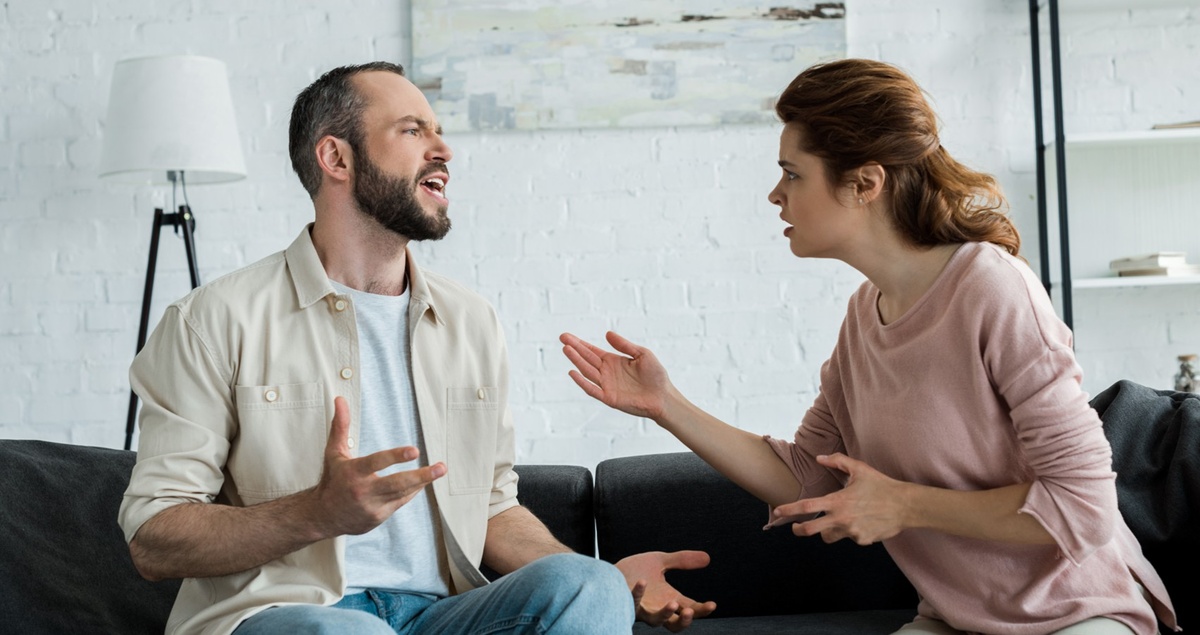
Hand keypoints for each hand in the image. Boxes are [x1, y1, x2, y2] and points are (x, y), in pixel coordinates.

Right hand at [310, 396, 446, 536]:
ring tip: (440, 470)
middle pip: (396, 483)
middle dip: (421, 476)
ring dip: (423, 481)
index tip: (415, 450)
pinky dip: (412, 491)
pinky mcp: (378, 517)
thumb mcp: (334, 452)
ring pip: (402, 494)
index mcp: (352, 473)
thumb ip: (341, 426)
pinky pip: (400, 502)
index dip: (395, 456)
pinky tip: (423, 481)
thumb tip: (341, 399)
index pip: (376, 462)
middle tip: (440, 467)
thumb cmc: (332, 480)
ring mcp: (372, 506)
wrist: (323, 516)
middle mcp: (363, 491)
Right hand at [559, 331, 674, 420]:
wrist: (663, 397)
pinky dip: (582, 382)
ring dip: (576, 361)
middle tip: (562, 338)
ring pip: (587, 371)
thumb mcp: (642, 354)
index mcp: (613, 361)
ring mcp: (607, 385)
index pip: (592, 351)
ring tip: (566, 349)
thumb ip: (624, 345)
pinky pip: (592, 389)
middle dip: (574, 348)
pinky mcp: (609, 398)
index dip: (580, 343)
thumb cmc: (655, 375)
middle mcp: (607, 373)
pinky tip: (573, 372)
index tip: (567, 336)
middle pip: (586, 359)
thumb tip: (607, 334)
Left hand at [615, 551, 715, 631]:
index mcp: (669, 599)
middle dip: (685, 621)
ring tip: (674, 604)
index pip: (690, 609)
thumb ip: (682, 560)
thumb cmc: (634, 570)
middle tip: (691, 611)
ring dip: (665, 614)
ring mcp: (641, 608)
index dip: (702, 610)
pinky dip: (637, 593)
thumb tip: (708, 557)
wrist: (607, 572)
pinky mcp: (625, 602)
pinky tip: (642, 582)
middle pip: (675, 625)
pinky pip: (631, 602)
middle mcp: (657, 608)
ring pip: (655, 621)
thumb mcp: (660, 561)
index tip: (713, 604)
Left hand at [771, 453, 909, 545]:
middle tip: (796, 527)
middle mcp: (842, 519)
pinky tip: (862, 522)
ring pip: (829, 536)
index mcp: (838, 501)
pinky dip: (851, 531)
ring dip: (828, 531)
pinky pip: (849, 538)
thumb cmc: (881, 485)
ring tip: (837, 521)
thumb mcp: (859, 469)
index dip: (790, 510)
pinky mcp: (862, 540)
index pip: (807, 507)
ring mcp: (851, 532)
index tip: (778, 512)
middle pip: (810, 530)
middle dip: (799, 530)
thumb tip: (819, 458)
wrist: (905, 505)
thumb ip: (837, 462)